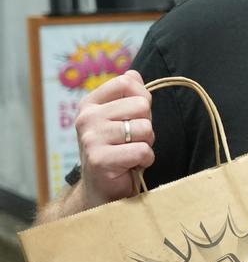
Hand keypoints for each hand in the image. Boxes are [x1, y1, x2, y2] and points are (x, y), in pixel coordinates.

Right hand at [74, 70, 153, 208]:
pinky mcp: (100, 159)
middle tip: (132, 140)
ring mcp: (91, 138)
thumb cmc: (117, 150)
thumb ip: (129, 95)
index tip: (134, 117)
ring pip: (145, 129)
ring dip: (146, 144)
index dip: (142, 99)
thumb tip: (134, 73)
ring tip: (130, 152)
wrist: (101, 188)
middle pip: (141, 105)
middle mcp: (87, 118)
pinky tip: (131, 166)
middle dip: (146, 125)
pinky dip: (145, 160)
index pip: (127, 82)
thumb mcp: (122, 118)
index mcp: (90, 103)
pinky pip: (143, 151)